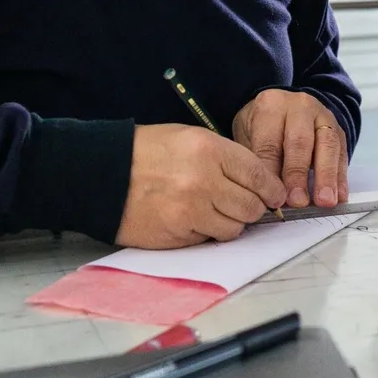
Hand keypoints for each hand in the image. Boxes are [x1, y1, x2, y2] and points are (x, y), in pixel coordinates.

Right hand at [115, 124, 286, 248]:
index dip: (272, 188)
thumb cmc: (145, 151)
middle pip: (251, 207)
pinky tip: (193, 218)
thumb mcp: (189, 138)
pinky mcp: (177, 236)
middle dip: (254, 208)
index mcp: (209, 151)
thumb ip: (225, 157)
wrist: (101, 175)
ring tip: (217, 211)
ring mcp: (190, 213)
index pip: (258, 175)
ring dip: (231, 223)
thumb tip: (258, 180)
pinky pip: (207, 239)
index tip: (276, 195)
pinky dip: (206, 232)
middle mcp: (204, 182)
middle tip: (248, 205)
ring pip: (233, 229)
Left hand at [232, 89, 348, 209]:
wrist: (283, 108)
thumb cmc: (261, 128)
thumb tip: (263, 196)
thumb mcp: (248, 136)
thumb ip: (257, 162)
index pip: (270, 142)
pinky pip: (342, 153)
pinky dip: (341, 177)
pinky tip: (340, 196)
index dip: (271, 172)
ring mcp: (323, 116)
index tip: (272, 197)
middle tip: (297, 201)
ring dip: (326, 177)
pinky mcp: (339, 130)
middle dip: (298, 174)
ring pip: (327, 145)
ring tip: (325, 201)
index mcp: (272, 105)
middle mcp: (300, 106)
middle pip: (300, 141)